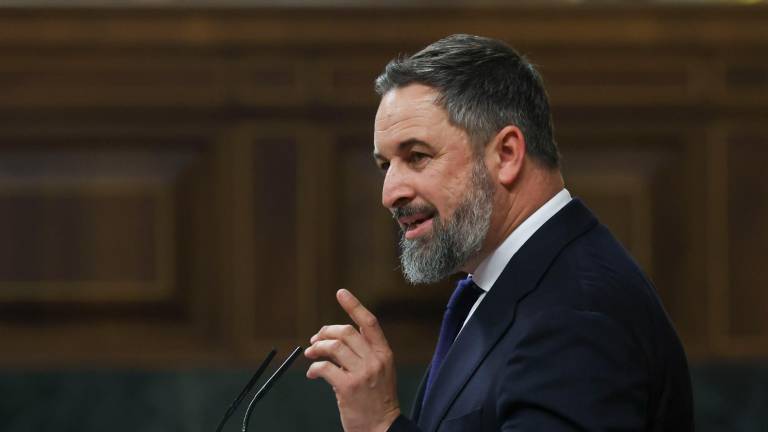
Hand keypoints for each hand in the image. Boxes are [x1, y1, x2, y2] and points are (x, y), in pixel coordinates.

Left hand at [305, 289, 400, 431]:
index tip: (341, 293)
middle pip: (346, 332)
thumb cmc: (377, 401)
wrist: (381, 428)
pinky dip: (314, 368)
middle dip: (325, 332)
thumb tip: (333, 343)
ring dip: (317, 348)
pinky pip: (324, 368)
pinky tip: (313, 374)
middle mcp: (374, 360)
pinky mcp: (348, 387)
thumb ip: (363, 355)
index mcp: (384, 354)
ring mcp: (362, 373)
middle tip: (315, 340)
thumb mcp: (379, 372)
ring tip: (311, 355)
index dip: (354, 305)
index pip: (369, 322)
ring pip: (334, 347)